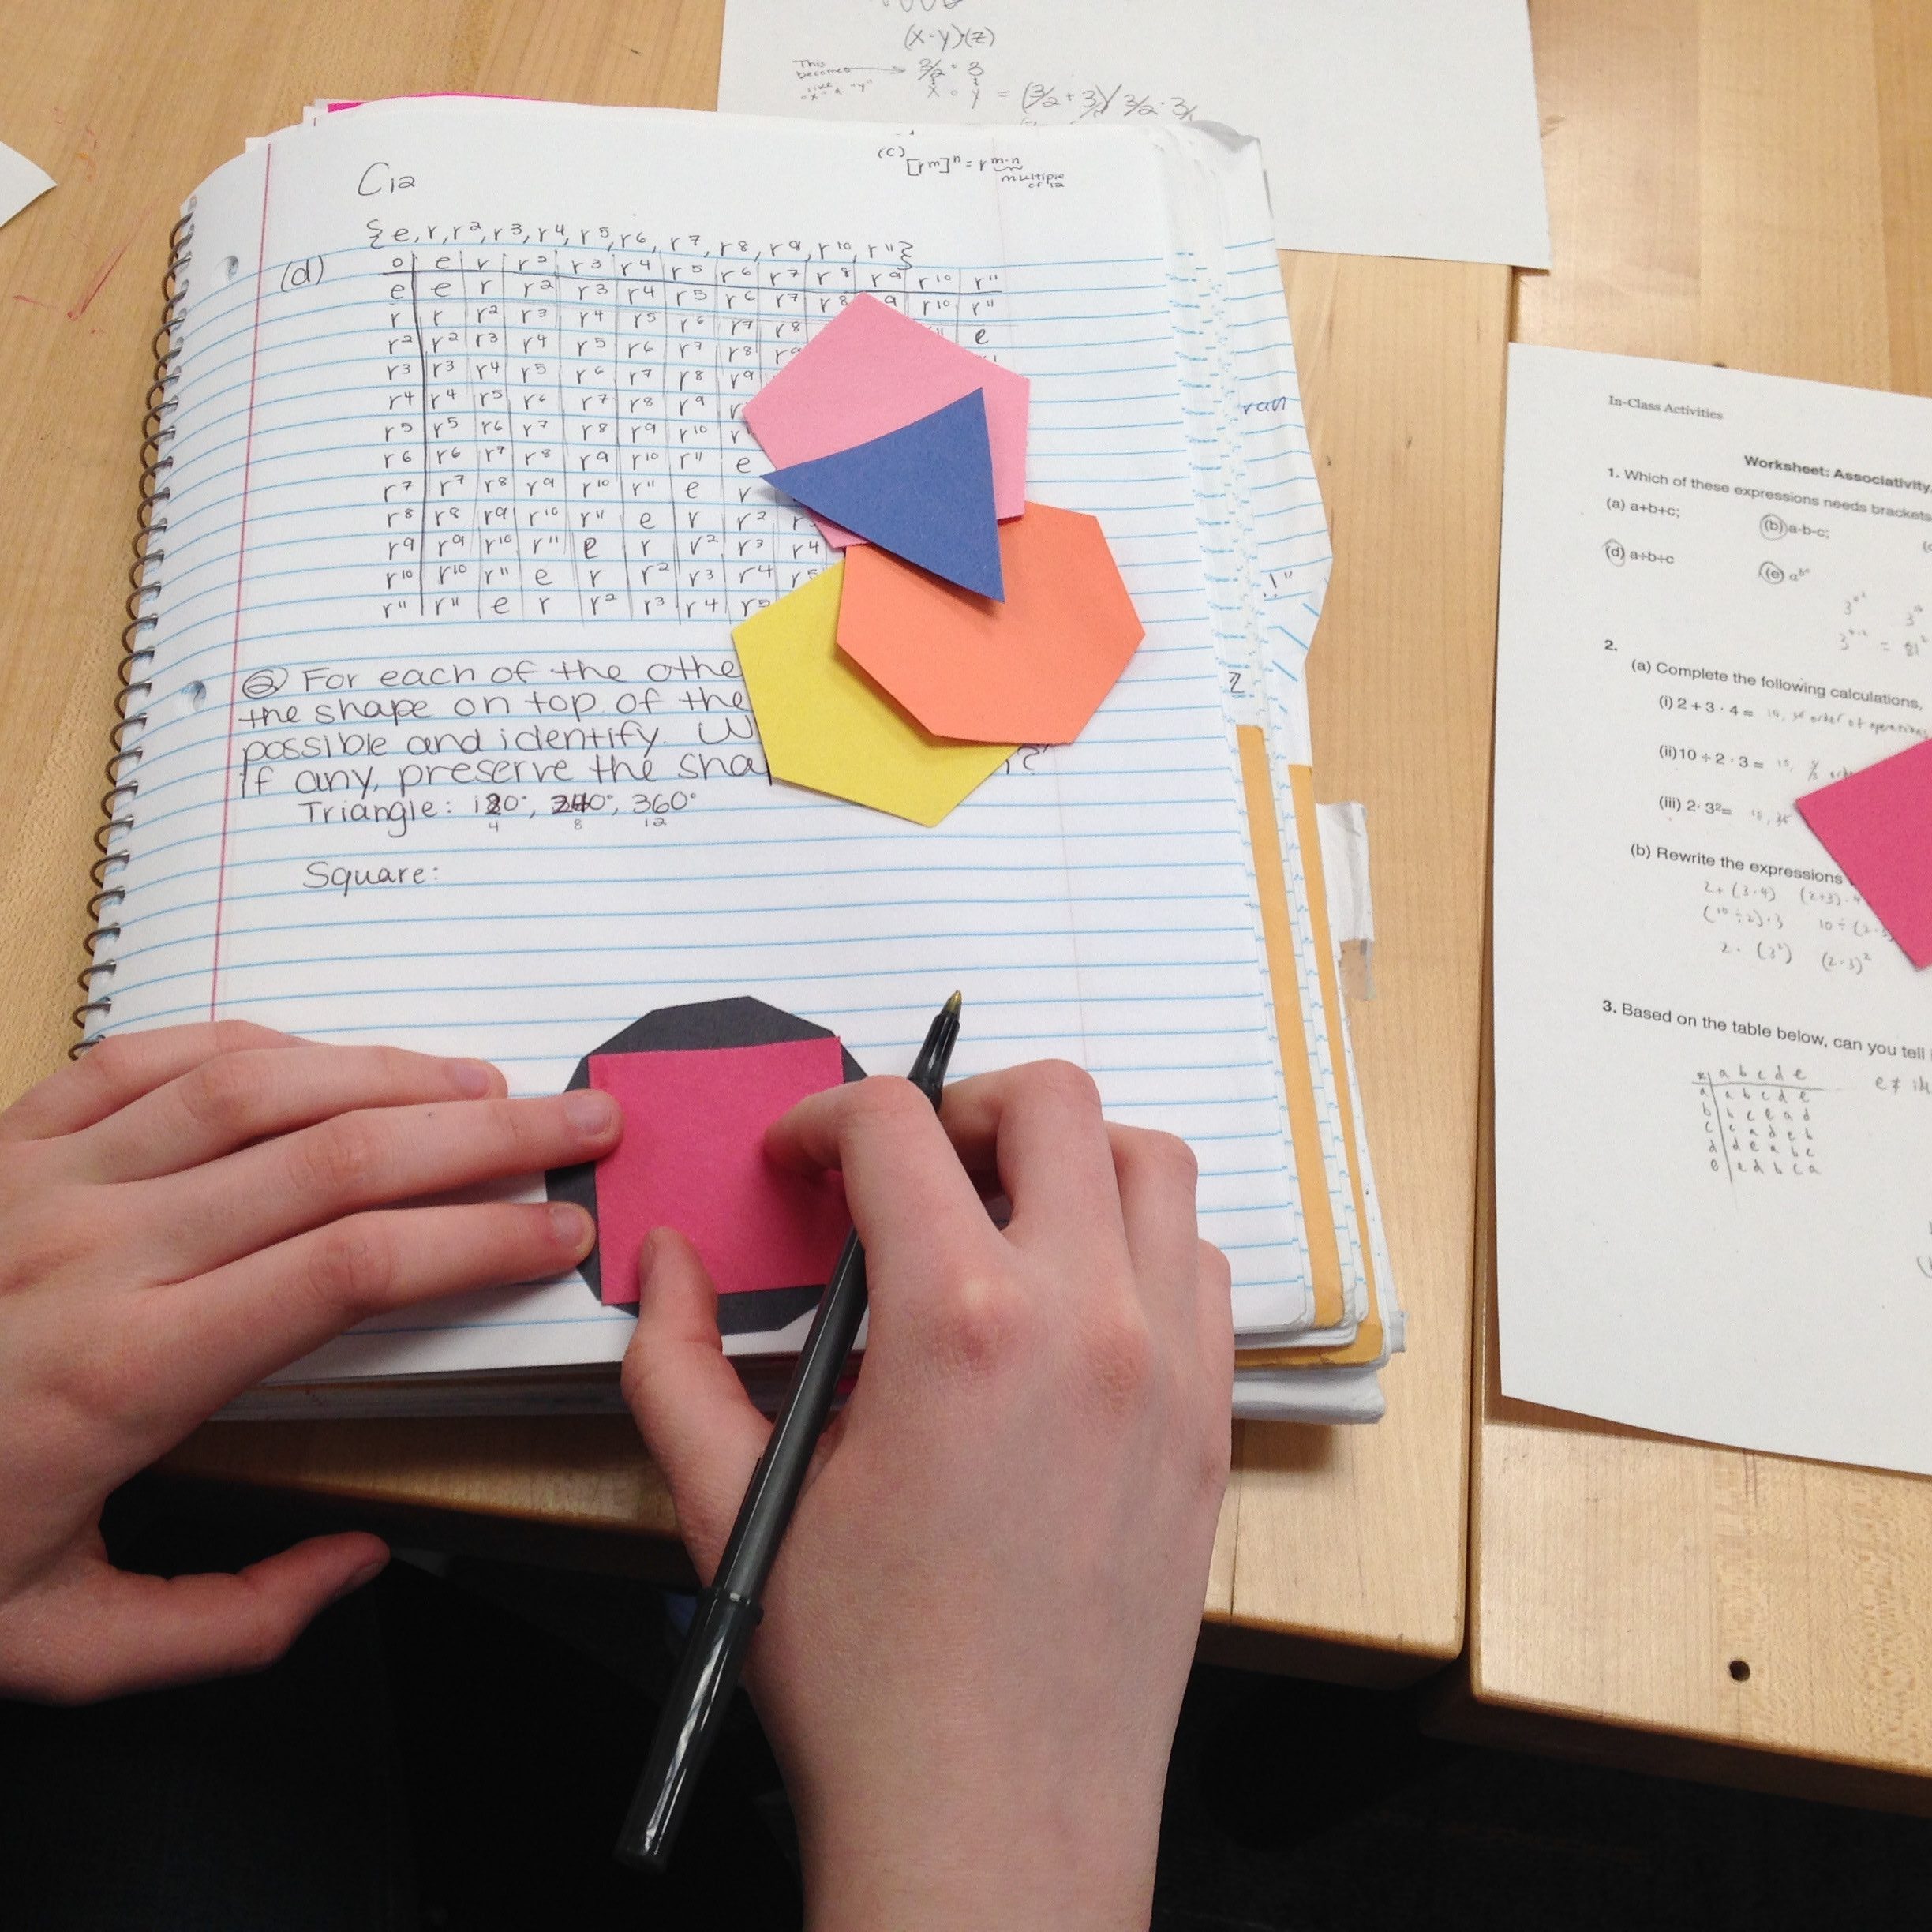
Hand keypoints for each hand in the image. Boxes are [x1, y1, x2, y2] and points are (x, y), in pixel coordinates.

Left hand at [0, 1020, 615, 1702]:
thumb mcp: (54, 1648)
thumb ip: (229, 1627)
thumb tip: (362, 1562)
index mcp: (127, 1371)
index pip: (353, 1269)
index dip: (478, 1241)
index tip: (559, 1234)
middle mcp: (93, 1252)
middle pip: (335, 1155)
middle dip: (484, 1133)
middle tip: (579, 1122)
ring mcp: (36, 1181)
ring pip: (253, 1087)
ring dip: (388, 1072)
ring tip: (484, 1080)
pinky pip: (141, 1059)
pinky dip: (249, 1043)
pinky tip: (319, 1057)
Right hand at [623, 1061, 1232, 1931]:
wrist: (994, 1822)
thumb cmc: (870, 1684)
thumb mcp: (735, 1506)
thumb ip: (677, 1361)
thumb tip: (667, 1265)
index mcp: (958, 1323)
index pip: (896, 1126)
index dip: (824, 1119)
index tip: (800, 1162)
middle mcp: (1085, 1320)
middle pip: (1055, 1101)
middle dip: (963, 1101)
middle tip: (905, 1165)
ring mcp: (1169, 1367)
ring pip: (1152, 1166)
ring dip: (1069, 1158)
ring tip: (995, 1216)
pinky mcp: (1209, 1422)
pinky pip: (1200, 1268)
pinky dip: (1139, 1242)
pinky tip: (1069, 1302)